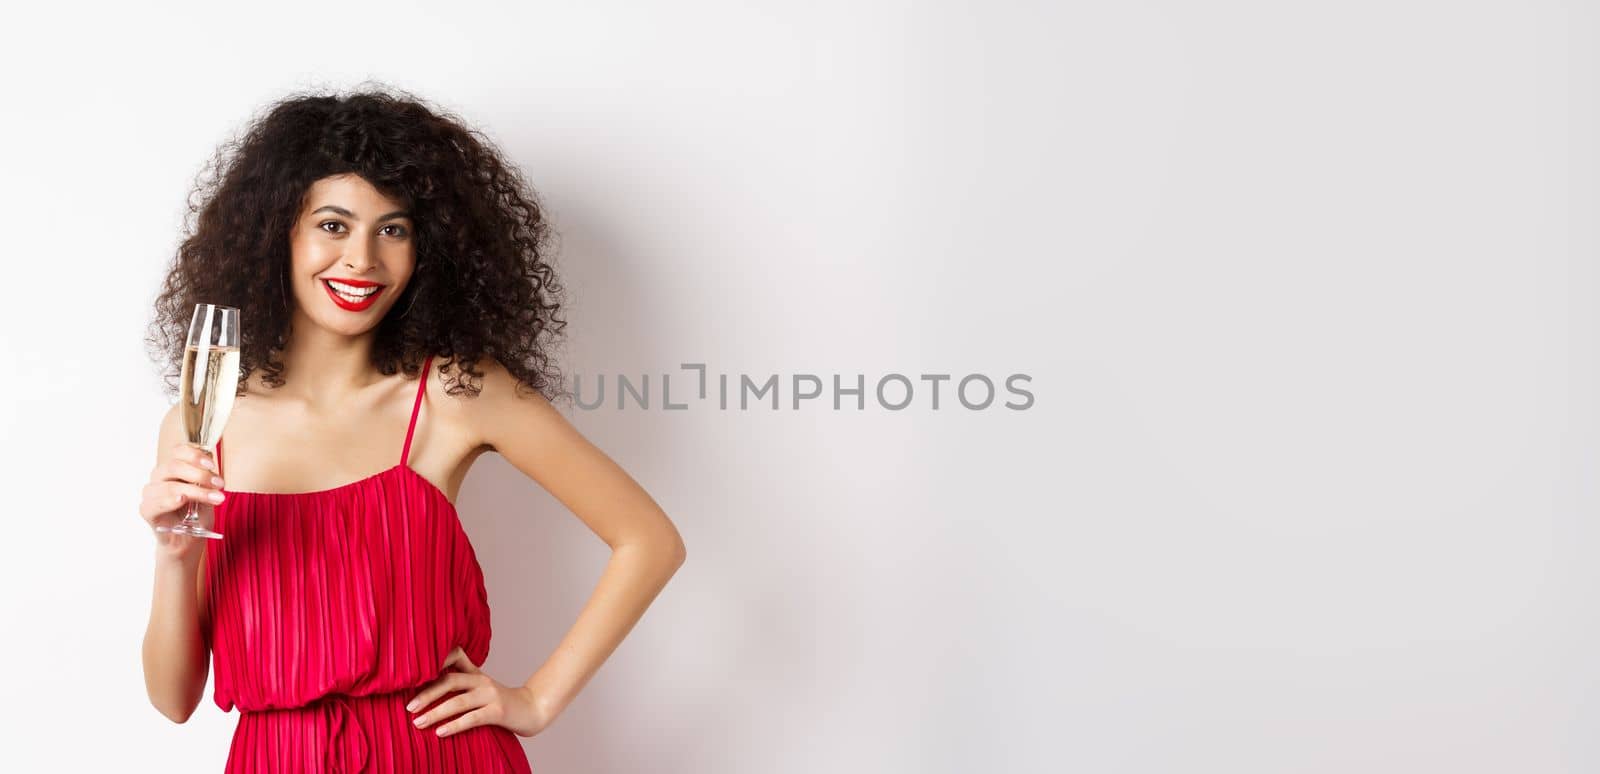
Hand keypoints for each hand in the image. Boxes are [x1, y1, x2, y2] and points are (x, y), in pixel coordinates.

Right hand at [140, 442, 225, 562]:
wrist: (188, 540)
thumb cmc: (196, 513)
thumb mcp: (207, 491)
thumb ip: (206, 477)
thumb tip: (211, 461)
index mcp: (173, 468)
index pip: (178, 451)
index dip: (195, 455)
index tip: (213, 464)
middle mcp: (159, 477)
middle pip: (174, 466)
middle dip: (201, 474)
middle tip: (220, 484)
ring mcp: (151, 493)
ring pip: (171, 486)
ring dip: (197, 491)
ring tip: (216, 498)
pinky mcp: (147, 510)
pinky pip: (155, 503)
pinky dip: (170, 500)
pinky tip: (182, 499)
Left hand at [406, 646, 551, 737]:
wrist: (532, 710)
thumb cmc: (501, 702)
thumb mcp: (482, 686)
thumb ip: (463, 681)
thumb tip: (433, 683)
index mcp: (476, 674)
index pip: (455, 657)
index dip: (436, 659)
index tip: (414, 672)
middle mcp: (482, 681)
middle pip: (450, 681)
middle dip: (427, 694)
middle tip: (409, 707)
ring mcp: (491, 695)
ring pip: (458, 701)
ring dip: (435, 712)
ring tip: (418, 723)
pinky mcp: (497, 711)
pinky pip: (472, 718)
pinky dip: (454, 725)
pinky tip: (440, 732)